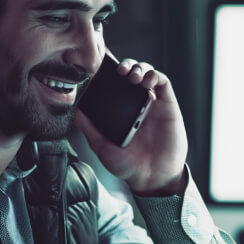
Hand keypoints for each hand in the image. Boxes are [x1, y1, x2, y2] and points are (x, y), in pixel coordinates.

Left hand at [75, 58, 187, 196]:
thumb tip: (75, 111)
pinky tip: (146, 81)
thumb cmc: (128, 165)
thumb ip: (89, 128)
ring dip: (139, 67)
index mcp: (121, 110)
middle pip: (131, 73)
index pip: (115, 84)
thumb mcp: (102, 146)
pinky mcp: (168, 105)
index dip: (109, 72)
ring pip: (146, 72)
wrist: (151, 178)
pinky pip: (163, 82)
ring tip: (132, 76)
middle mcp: (136, 103)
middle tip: (118, 70)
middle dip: (125, 65)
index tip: (100, 66)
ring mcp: (153, 103)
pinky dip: (154, 75)